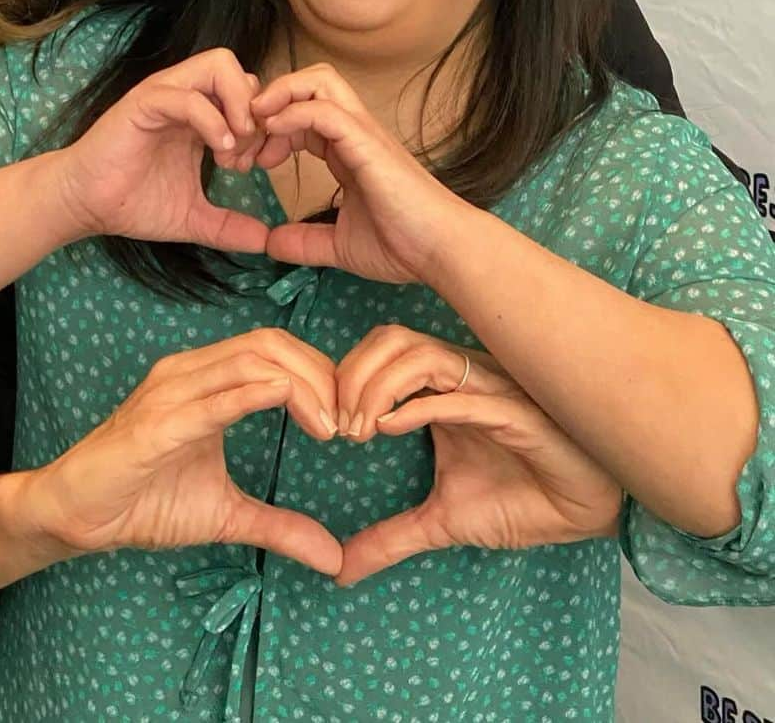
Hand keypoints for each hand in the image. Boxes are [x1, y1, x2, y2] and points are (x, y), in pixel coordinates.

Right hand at [11, 328, 342, 576]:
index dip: (322, 375)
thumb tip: (335, 557)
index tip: (349, 421)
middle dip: (322, 376)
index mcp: (206, 379)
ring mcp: (171, 391)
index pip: (277, 349)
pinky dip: (259, 395)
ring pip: (252, 359)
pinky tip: (290, 407)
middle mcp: (190, 371)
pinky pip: (215, 397)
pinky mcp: (157, 423)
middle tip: (351, 424)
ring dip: (304, 386)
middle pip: (273, 343)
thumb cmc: (144, 502)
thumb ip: (280, 526)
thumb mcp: (227, 514)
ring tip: (331, 428)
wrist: (76, 517)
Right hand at [60, 48, 268, 252]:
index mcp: (200, 116)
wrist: (85, 204)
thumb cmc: (133, 203)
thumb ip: (229, 227)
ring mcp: (166, 95)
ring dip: (238, 105)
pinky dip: (212, 119)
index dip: (264, 126)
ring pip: (220, 65)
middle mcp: (186, 96)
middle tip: (248, 154)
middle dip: (256, 111)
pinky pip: (188, 95)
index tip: (257, 165)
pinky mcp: (144, 102)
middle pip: (241, 71)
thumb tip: (266, 244)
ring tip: (235, 147)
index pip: (250, 95)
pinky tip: (218, 151)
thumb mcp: (193, 218)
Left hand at [251, 63, 461, 281]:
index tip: (248, 160)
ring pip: (319, 81)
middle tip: (246, 136)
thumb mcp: (339, 245)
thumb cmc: (403, 245)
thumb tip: (270, 245)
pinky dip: (293, 112)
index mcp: (347, 150)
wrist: (442, 251)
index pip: (303, 113)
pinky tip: (273, 133)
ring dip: (280, 95)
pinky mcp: (368, 143)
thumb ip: (305, 241)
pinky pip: (325, 110)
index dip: (270, 126)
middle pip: (310, 82)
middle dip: (271, 98)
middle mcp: (354, 133)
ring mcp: (363, 133)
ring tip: (256, 124)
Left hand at [332, 326, 622, 585]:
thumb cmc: (522, 499)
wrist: (586, 513)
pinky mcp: (519, 413)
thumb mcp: (443, 521)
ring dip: (379, 387)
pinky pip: (465, 394)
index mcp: (442, 389)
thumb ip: (391, 536)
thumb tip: (338, 570)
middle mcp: (463, 377)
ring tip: (361, 429)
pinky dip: (422, 405)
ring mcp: (490, 388)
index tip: (324, 425)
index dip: (345, 376)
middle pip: (393, 340)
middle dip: (354, 375)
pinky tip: (391, 426)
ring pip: (422, 355)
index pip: (381, 351)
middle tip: (336, 427)